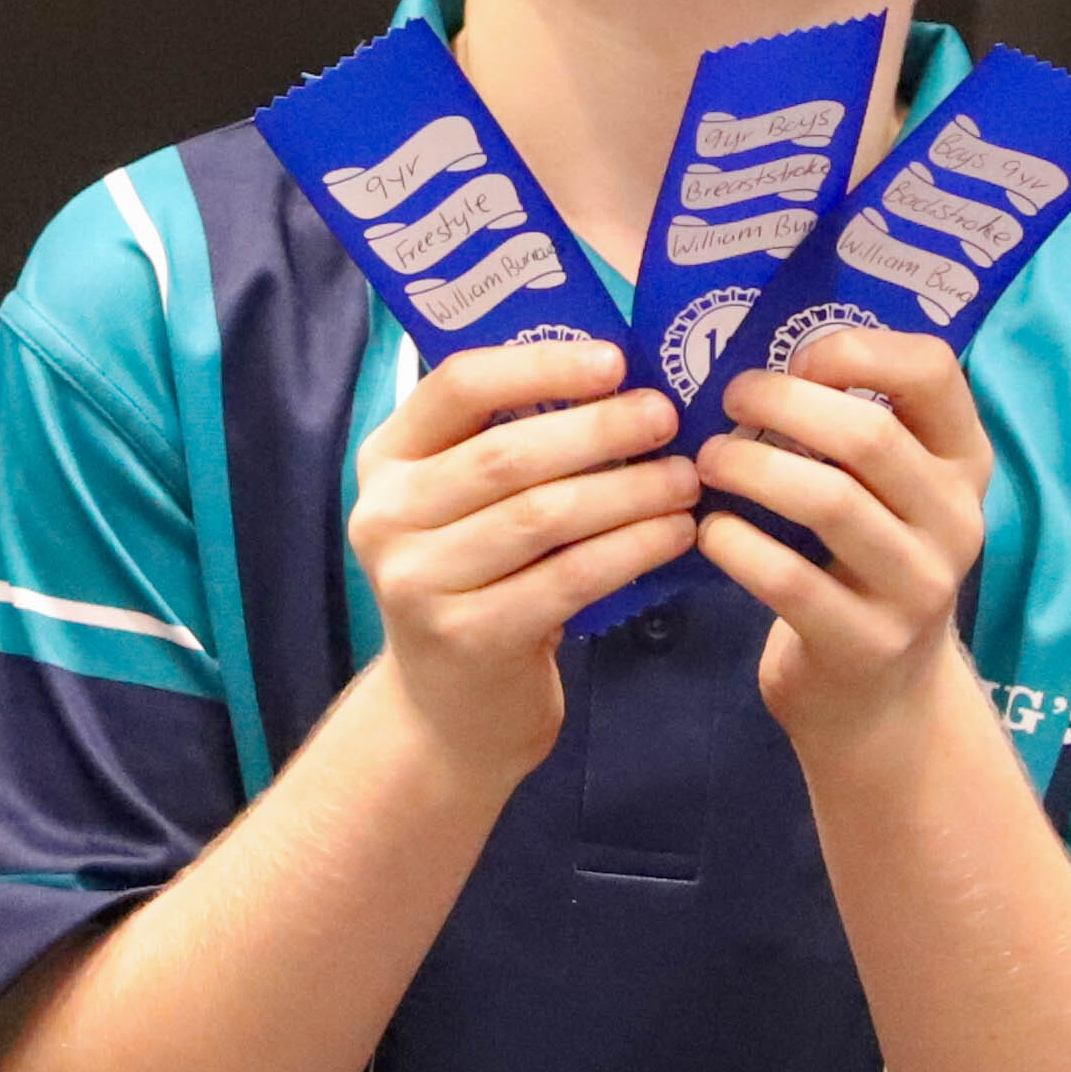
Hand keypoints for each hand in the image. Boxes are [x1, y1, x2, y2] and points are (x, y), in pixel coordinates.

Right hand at [348, 336, 698, 783]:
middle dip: (599, 429)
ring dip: (628, 491)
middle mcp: (385, 516)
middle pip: (506, 454)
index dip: (540, 366)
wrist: (449, 710)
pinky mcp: (467, 637)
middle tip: (668, 417)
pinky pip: (567, 578)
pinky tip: (676, 536)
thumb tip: (624, 379)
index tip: (615, 361)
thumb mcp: (466, 506)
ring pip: (542, 516)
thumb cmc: (479, 581)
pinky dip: (631, 550)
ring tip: (685, 479)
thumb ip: (513, 443)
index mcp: (386, 460)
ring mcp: (418, 582)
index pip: (458, 387)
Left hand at [692, 330, 996, 764]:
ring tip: (707, 461)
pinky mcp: (866, 644)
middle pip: (869, 436)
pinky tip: (708, 532)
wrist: (881, 701)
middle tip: (727, 402)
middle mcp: (956, 520)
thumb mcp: (889, 496)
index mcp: (964, 463)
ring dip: (750, 469)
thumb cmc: (865, 568)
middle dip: (782, 405)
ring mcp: (918, 588)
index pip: (934, 371)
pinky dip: (736, 545)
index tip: (796, 360)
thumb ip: (852, 431)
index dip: (856, 350)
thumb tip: (754, 354)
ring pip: (830, 502)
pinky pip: (789, 580)